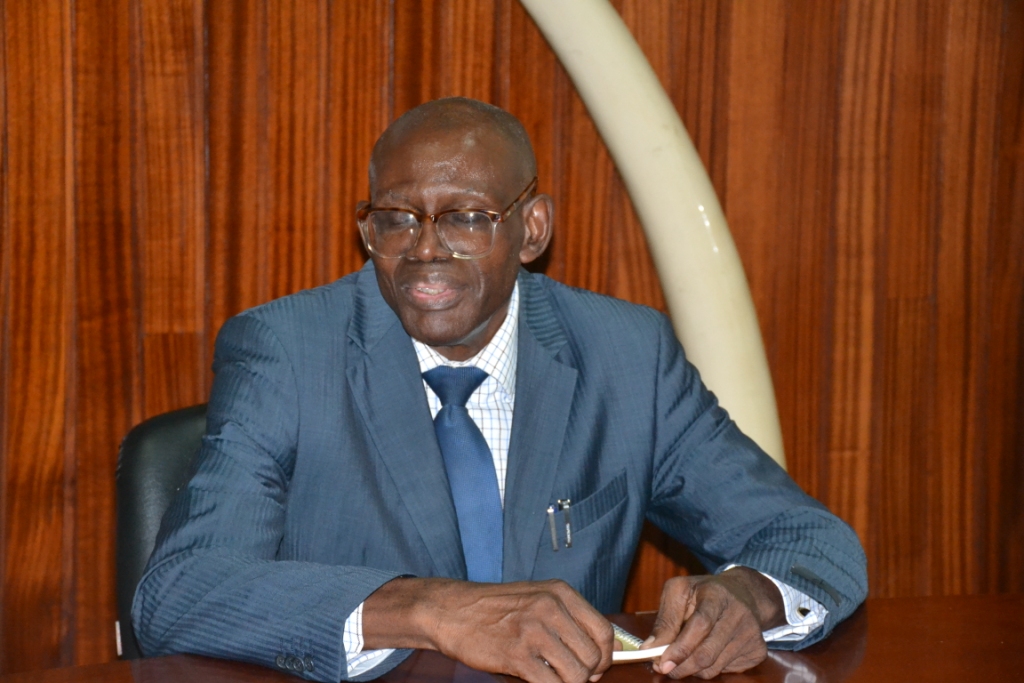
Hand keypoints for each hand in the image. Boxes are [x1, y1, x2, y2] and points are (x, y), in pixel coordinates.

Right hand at [363, 577, 614, 682]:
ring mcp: (533, 631)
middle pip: (593, 656)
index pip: (603, 630)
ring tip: (553, 680)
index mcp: (561, 593)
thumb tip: (602, 652)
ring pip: (577, 675)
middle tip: (570, 677)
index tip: (596, 667)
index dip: (605, 656)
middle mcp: (551, 608)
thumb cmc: (496, 608)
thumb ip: (568, 619)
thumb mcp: (538, 599)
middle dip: (587, 674)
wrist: (452, 610)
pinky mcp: (516, 655)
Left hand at [642, 568, 784, 678]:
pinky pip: (726, 671)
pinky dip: (710, 668)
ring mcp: (751, 635)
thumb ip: (665, 620)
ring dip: (692, 669)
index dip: (680, 647)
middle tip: (664, 668)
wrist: (745, 593)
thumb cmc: (704, 593)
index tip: (662, 662)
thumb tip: (650, 649)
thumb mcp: (679, 592)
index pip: (700, 625)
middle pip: (707, 653)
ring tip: (684, 657)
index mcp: (717, 595)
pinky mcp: (758, 651)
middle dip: (681, 666)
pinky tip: (708, 651)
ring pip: (714, 667)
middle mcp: (739, 615)